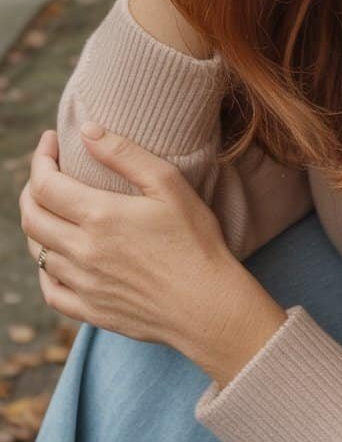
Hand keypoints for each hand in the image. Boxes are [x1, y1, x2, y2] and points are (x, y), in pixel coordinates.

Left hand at [18, 128, 277, 367]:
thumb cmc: (196, 241)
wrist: (209, 306)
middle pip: (31, 216)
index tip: (50, 142)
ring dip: (38, 224)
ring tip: (54, 208)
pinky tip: (58, 257)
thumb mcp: (169, 185)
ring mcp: (83, 285)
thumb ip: (125, 154)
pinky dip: (44, 269)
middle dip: (32, 187)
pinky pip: (49, 290)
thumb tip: (87, 130)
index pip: (45, 184)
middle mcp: (82, 252)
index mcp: (99, 216)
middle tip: (48, 171)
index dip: (41, 158)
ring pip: (36, 251)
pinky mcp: (90, 311)